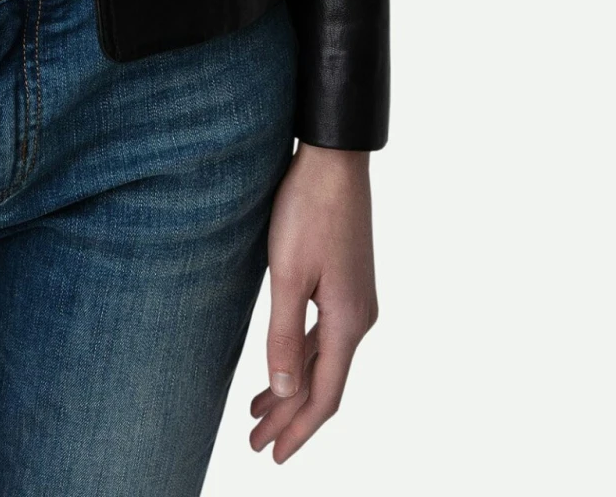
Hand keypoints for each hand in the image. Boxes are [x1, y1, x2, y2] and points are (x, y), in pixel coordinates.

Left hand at [249, 142, 377, 462]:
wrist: (334, 159)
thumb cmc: (308, 210)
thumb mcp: (288, 273)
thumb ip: (284, 333)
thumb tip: (283, 388)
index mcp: (349, 322)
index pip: (324, 395)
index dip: (298, 429)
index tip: (272, 455)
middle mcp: (359, 319)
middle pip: (324, 383)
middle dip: (290, 416)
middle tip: (256, 443)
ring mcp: (355, 301)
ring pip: (323, 360)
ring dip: (293, 387)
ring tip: (260, 412)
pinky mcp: (345, 284)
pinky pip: (324, 335)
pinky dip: (301, 356)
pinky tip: (283, 363)